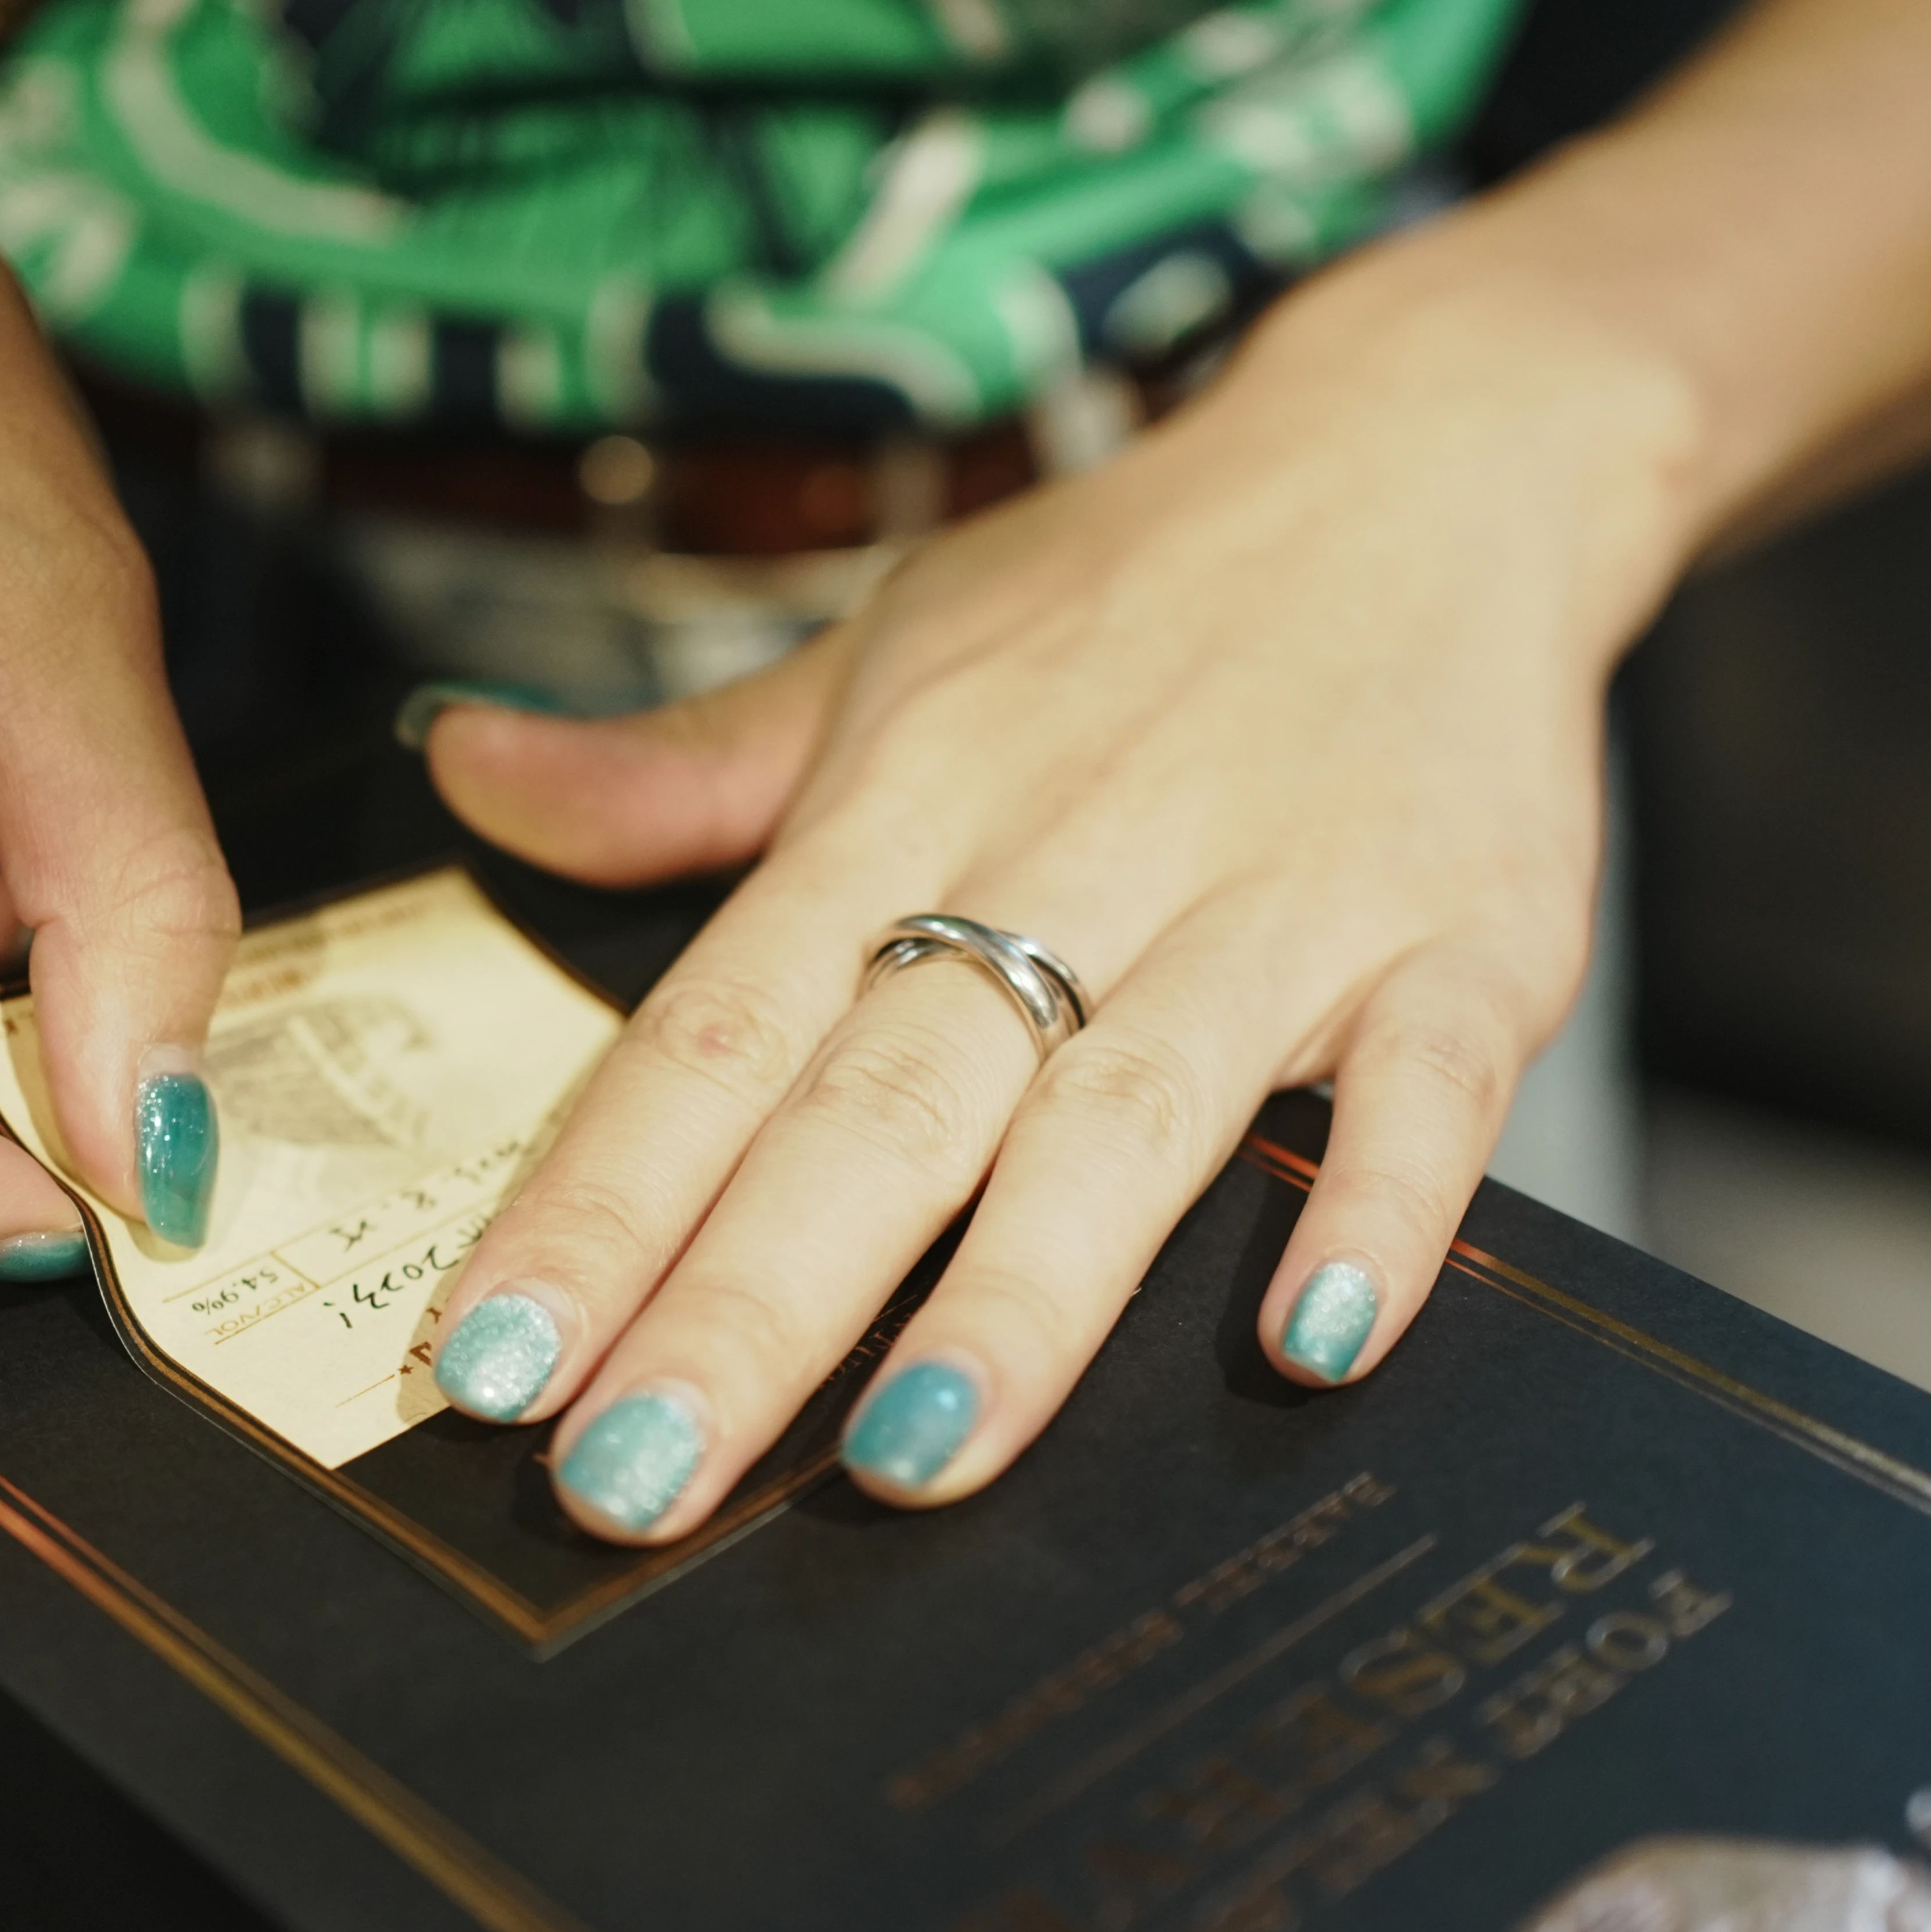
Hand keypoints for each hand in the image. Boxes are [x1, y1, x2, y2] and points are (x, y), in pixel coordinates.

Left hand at [414, 237, 1702, 1539]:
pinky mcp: (1465, 943)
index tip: (482, 1369)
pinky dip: (1374, 1206)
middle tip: (631, 1484)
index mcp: (904, 809)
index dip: (593, 1208)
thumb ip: (685, 766)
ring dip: (1020, 1300)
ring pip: (1126, 1123)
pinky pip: (1422, 1088)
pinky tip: (1315, 1342)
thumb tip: (465, 774)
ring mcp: (1278, 908)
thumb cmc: (1134, 590)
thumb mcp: (888, 647)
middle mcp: (1072, 863)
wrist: (1433, 447)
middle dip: (749, 1309)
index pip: (709, 1038)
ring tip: (911, 1464)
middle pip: (879, 1112)